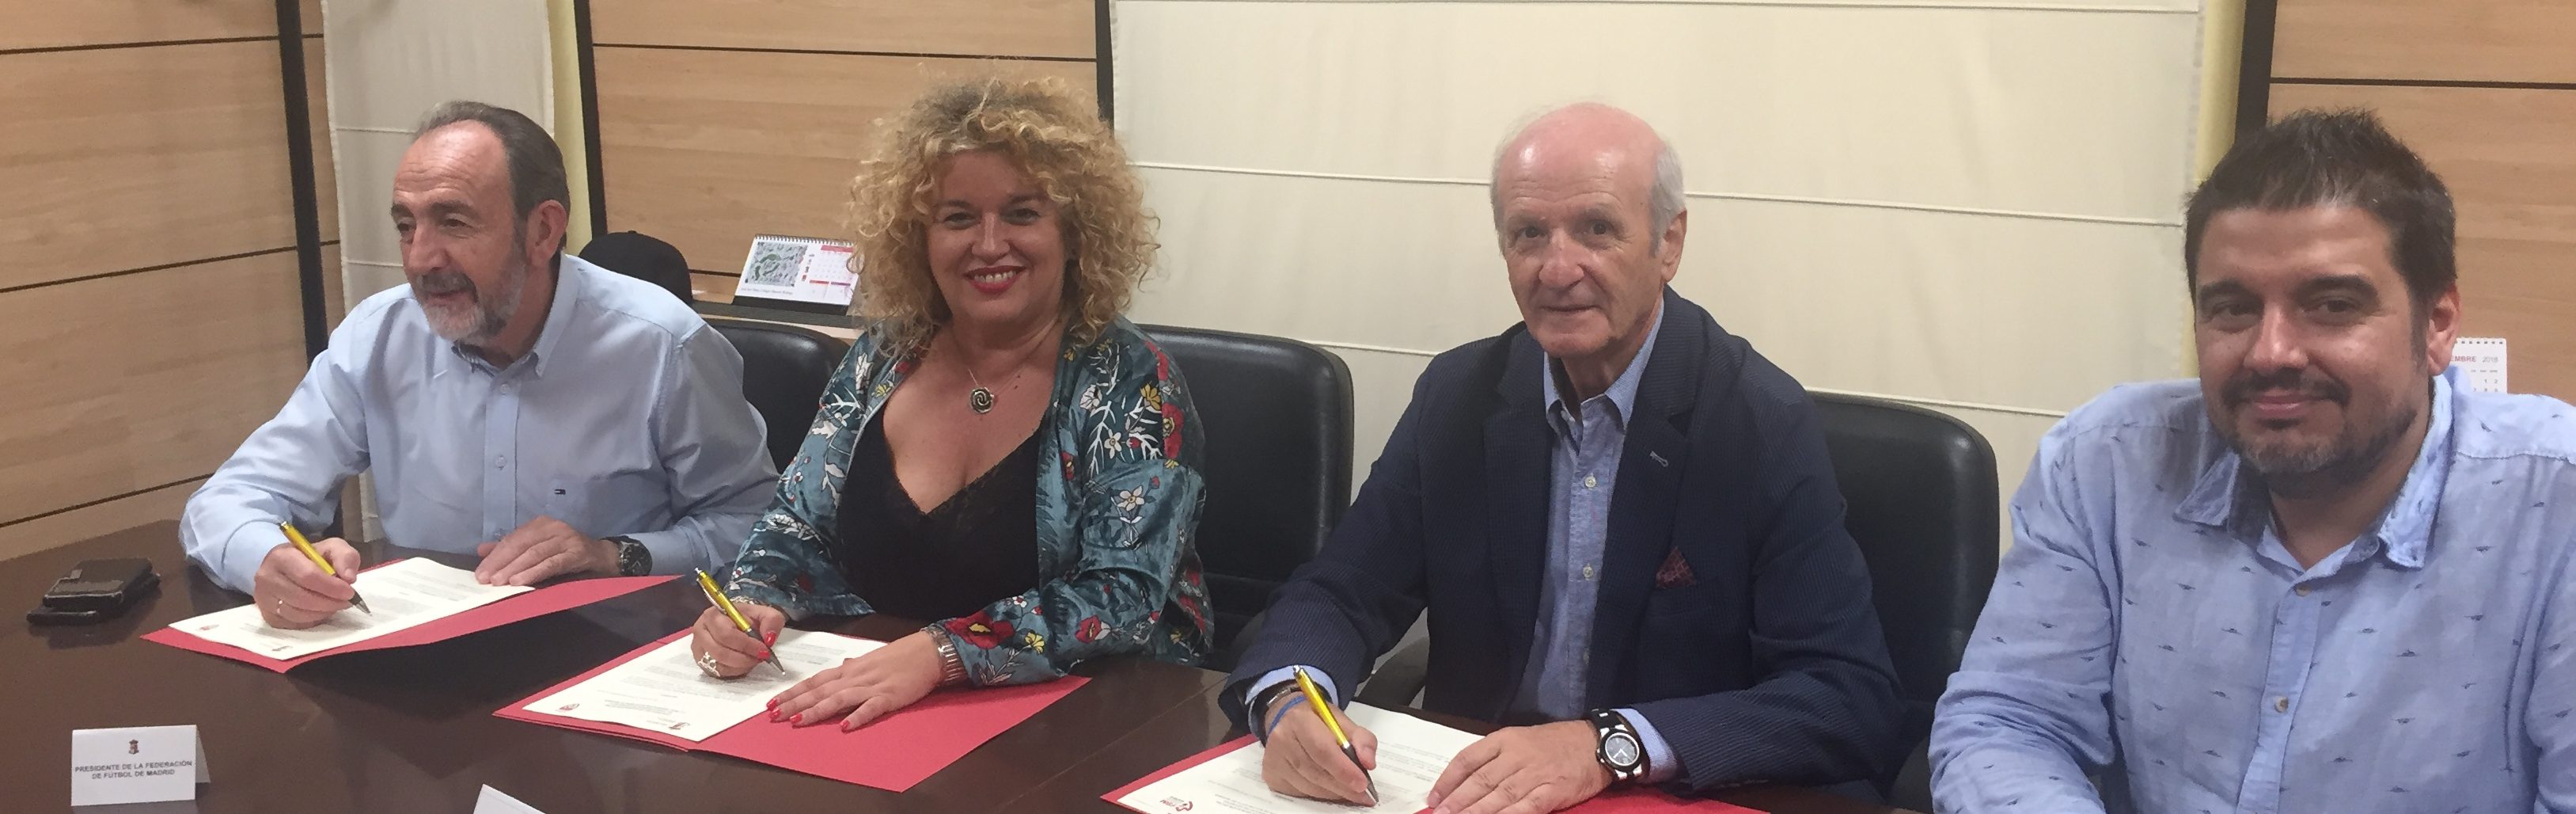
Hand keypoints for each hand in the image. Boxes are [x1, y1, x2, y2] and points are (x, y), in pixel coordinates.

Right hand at [252, 537, 360, 628]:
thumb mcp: (331, 548)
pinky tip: (321, 611)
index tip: (349, 592)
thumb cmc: (310, 557)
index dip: (331, 587)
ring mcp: (264, 599)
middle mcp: (267, 578)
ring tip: (335, 605)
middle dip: (329, 602)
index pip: (307, 576)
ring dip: (322, 612)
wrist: (285, 567)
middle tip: (346, 601)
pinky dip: (312, 620)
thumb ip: (344, 557)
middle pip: (302, 598)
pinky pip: (293, 623)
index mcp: (281, 557)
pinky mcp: (267, 615)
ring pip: (297, 614)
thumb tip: (349, 578)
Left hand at [473, 516, 613, 584]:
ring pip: (534, 554)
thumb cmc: (567, 553)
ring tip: (499, 582)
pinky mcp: (577, 553)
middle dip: (501, 563)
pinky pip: (551, 563)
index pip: (512, 539)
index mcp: (540, 524)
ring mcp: (566, 539)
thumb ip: (512, 547)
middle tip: (486, 580)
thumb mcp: (538, 547)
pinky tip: (520, 582)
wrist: (602, 556)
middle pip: (520, 544)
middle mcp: (552, 527)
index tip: (480, 574)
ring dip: (515, 569)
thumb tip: (482, 550)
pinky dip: (534, 572)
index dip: (495, 556)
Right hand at [687, 601, 785, 678]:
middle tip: (760, 657)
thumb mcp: (763, 614)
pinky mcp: (701, 661)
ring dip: (741, 665)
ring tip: (753, 659)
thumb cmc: (746, 619)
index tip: (764, 650)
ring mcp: (699, 648)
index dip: (747, 645)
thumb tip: (769, 638)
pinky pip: (718, 672)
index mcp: (714, 615)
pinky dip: (735, 671)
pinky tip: (743, 663)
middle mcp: (701, 631)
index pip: (727, 634)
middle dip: (745, 658)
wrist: (736, 623)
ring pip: (719, 664)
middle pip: (721, 652)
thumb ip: (771, 621)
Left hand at [767, 631, 943, 730]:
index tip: (771, 702)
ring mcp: (871, 687)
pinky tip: (845, 727)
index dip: (791, 692)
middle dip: (794, 703)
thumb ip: (851, 667)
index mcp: (848, 669)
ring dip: (816, 710)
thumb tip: (838, 667)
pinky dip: (857, 716)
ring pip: (838, 699)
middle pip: (819, 691)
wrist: (927, 652)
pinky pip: (870, 708)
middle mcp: (854, 677)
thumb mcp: (869, 660)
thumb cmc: (899, 656)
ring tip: (797, 721)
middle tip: (772, 716)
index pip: (813, 681)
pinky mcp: (889, 697)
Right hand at [1259, 691, 1378, 804]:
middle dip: (1343, 786)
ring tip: (1350, 793)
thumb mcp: (1342, 721)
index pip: (1322, 750)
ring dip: (1333, 793)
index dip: (1343, 769)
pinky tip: (1330, 790)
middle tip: (1362, 795)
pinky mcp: (1271, 775)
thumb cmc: (1316, 720)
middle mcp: (1282, 739)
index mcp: (1300, 720)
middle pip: (1316, 771)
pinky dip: (1319, 794)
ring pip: (1308, 786)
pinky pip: (1300, 792)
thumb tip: (1368, 763)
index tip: (1362, 783)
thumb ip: (1361, 739)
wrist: (1286, 719)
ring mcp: (1274, 759)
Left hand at [1427, 721, 1611, 813]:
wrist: (1596, 743)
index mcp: (1505, 739)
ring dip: (1475, 812)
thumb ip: (1496, 757)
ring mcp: (1535, 774)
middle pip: (1480, 780)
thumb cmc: (1556, 743)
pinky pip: (1526, 807)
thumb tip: (1466, 781)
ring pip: (1498, 796)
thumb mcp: (1521, 739)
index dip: (1448, 780)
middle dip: (1456, 801)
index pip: (1468, 759)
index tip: (1433, 798)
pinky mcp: (1553, 792)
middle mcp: (1516, 756)